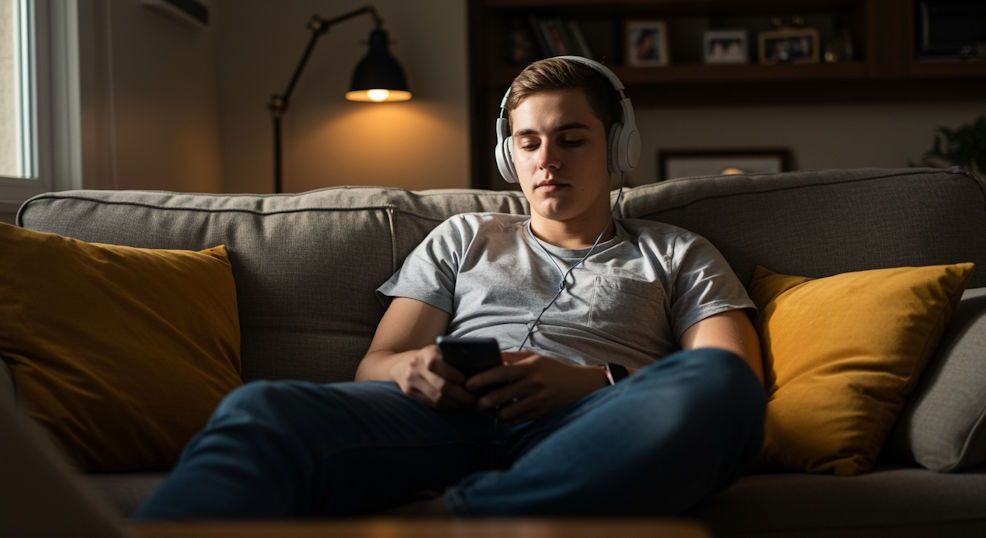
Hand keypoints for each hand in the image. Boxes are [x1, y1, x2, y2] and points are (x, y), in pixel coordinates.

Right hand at [389, 344, 476, 410]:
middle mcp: (416, 367)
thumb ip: (452, 357)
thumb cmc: (429, 357)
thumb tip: (477, 367)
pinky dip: (446, 407)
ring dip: (455, 404)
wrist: (400, 365)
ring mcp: (411, 382)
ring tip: (468, 406)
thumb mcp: (438, 351)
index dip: (452, 374)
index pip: (436, 365)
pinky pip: (431, 404)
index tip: (466, 381)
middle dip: (460, 395)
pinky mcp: (409, 394)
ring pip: (437, 398)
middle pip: (440, 386)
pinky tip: (456, 407)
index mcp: (426, 353)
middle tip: (474, 400)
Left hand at [465, 352, 608, 422]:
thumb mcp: (534, 358)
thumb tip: (488, 358)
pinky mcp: (540, 414)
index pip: (502, 373)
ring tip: (489, 409)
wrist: (578, 385)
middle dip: (484, 402)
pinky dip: (507, 419)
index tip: (469, 383)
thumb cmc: (551, 368)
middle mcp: (533, 384)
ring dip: (495, 412)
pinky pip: (517, 421)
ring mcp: (538, 401)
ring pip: (508, 413)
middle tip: (475, 402)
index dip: (483, 378)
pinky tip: (503, 414)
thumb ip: (511, 358)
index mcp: (530, 368)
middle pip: (502, 396)